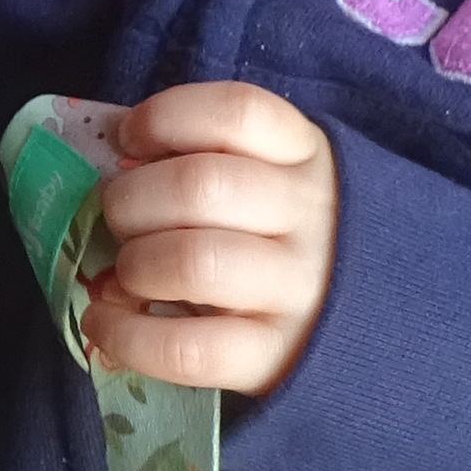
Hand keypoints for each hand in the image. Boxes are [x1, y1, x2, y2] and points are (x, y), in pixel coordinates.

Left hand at [75, 82, 339, 399]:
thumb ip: (203, 158)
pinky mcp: (276, 357)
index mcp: (305, 156)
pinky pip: (186, 349)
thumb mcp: (269, 177)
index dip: (165, 118)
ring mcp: (299, 289)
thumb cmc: (283, 236)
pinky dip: (125, 335)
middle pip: (201, 187)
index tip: (128, 140)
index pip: (237, 112)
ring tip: (127, 274)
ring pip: (195, 262)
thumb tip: (116, 171)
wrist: (367, 324)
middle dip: (129, 200)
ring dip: (135, 265)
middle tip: (121, 219)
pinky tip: (103, 322)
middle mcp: (311, 216)